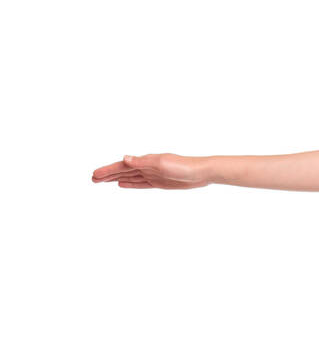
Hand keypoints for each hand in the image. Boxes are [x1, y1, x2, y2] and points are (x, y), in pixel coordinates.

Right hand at [91, 153, 208, 188]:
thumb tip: (124, 158)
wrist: (202, 173)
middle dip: (107, 175)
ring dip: (115, 179)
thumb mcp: (162, 164)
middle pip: (122, 171)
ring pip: (129, 177)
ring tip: (102, 181)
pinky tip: (122, 185)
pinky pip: (140, 183)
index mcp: (145, 161)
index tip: (94, 175)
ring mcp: (152, 175)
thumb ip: (142, 162)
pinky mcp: (159, 182)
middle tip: (92, 179)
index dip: (107, 171)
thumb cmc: (184, 167)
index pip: (121, 166)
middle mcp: (146, 166)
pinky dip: (130, 184)